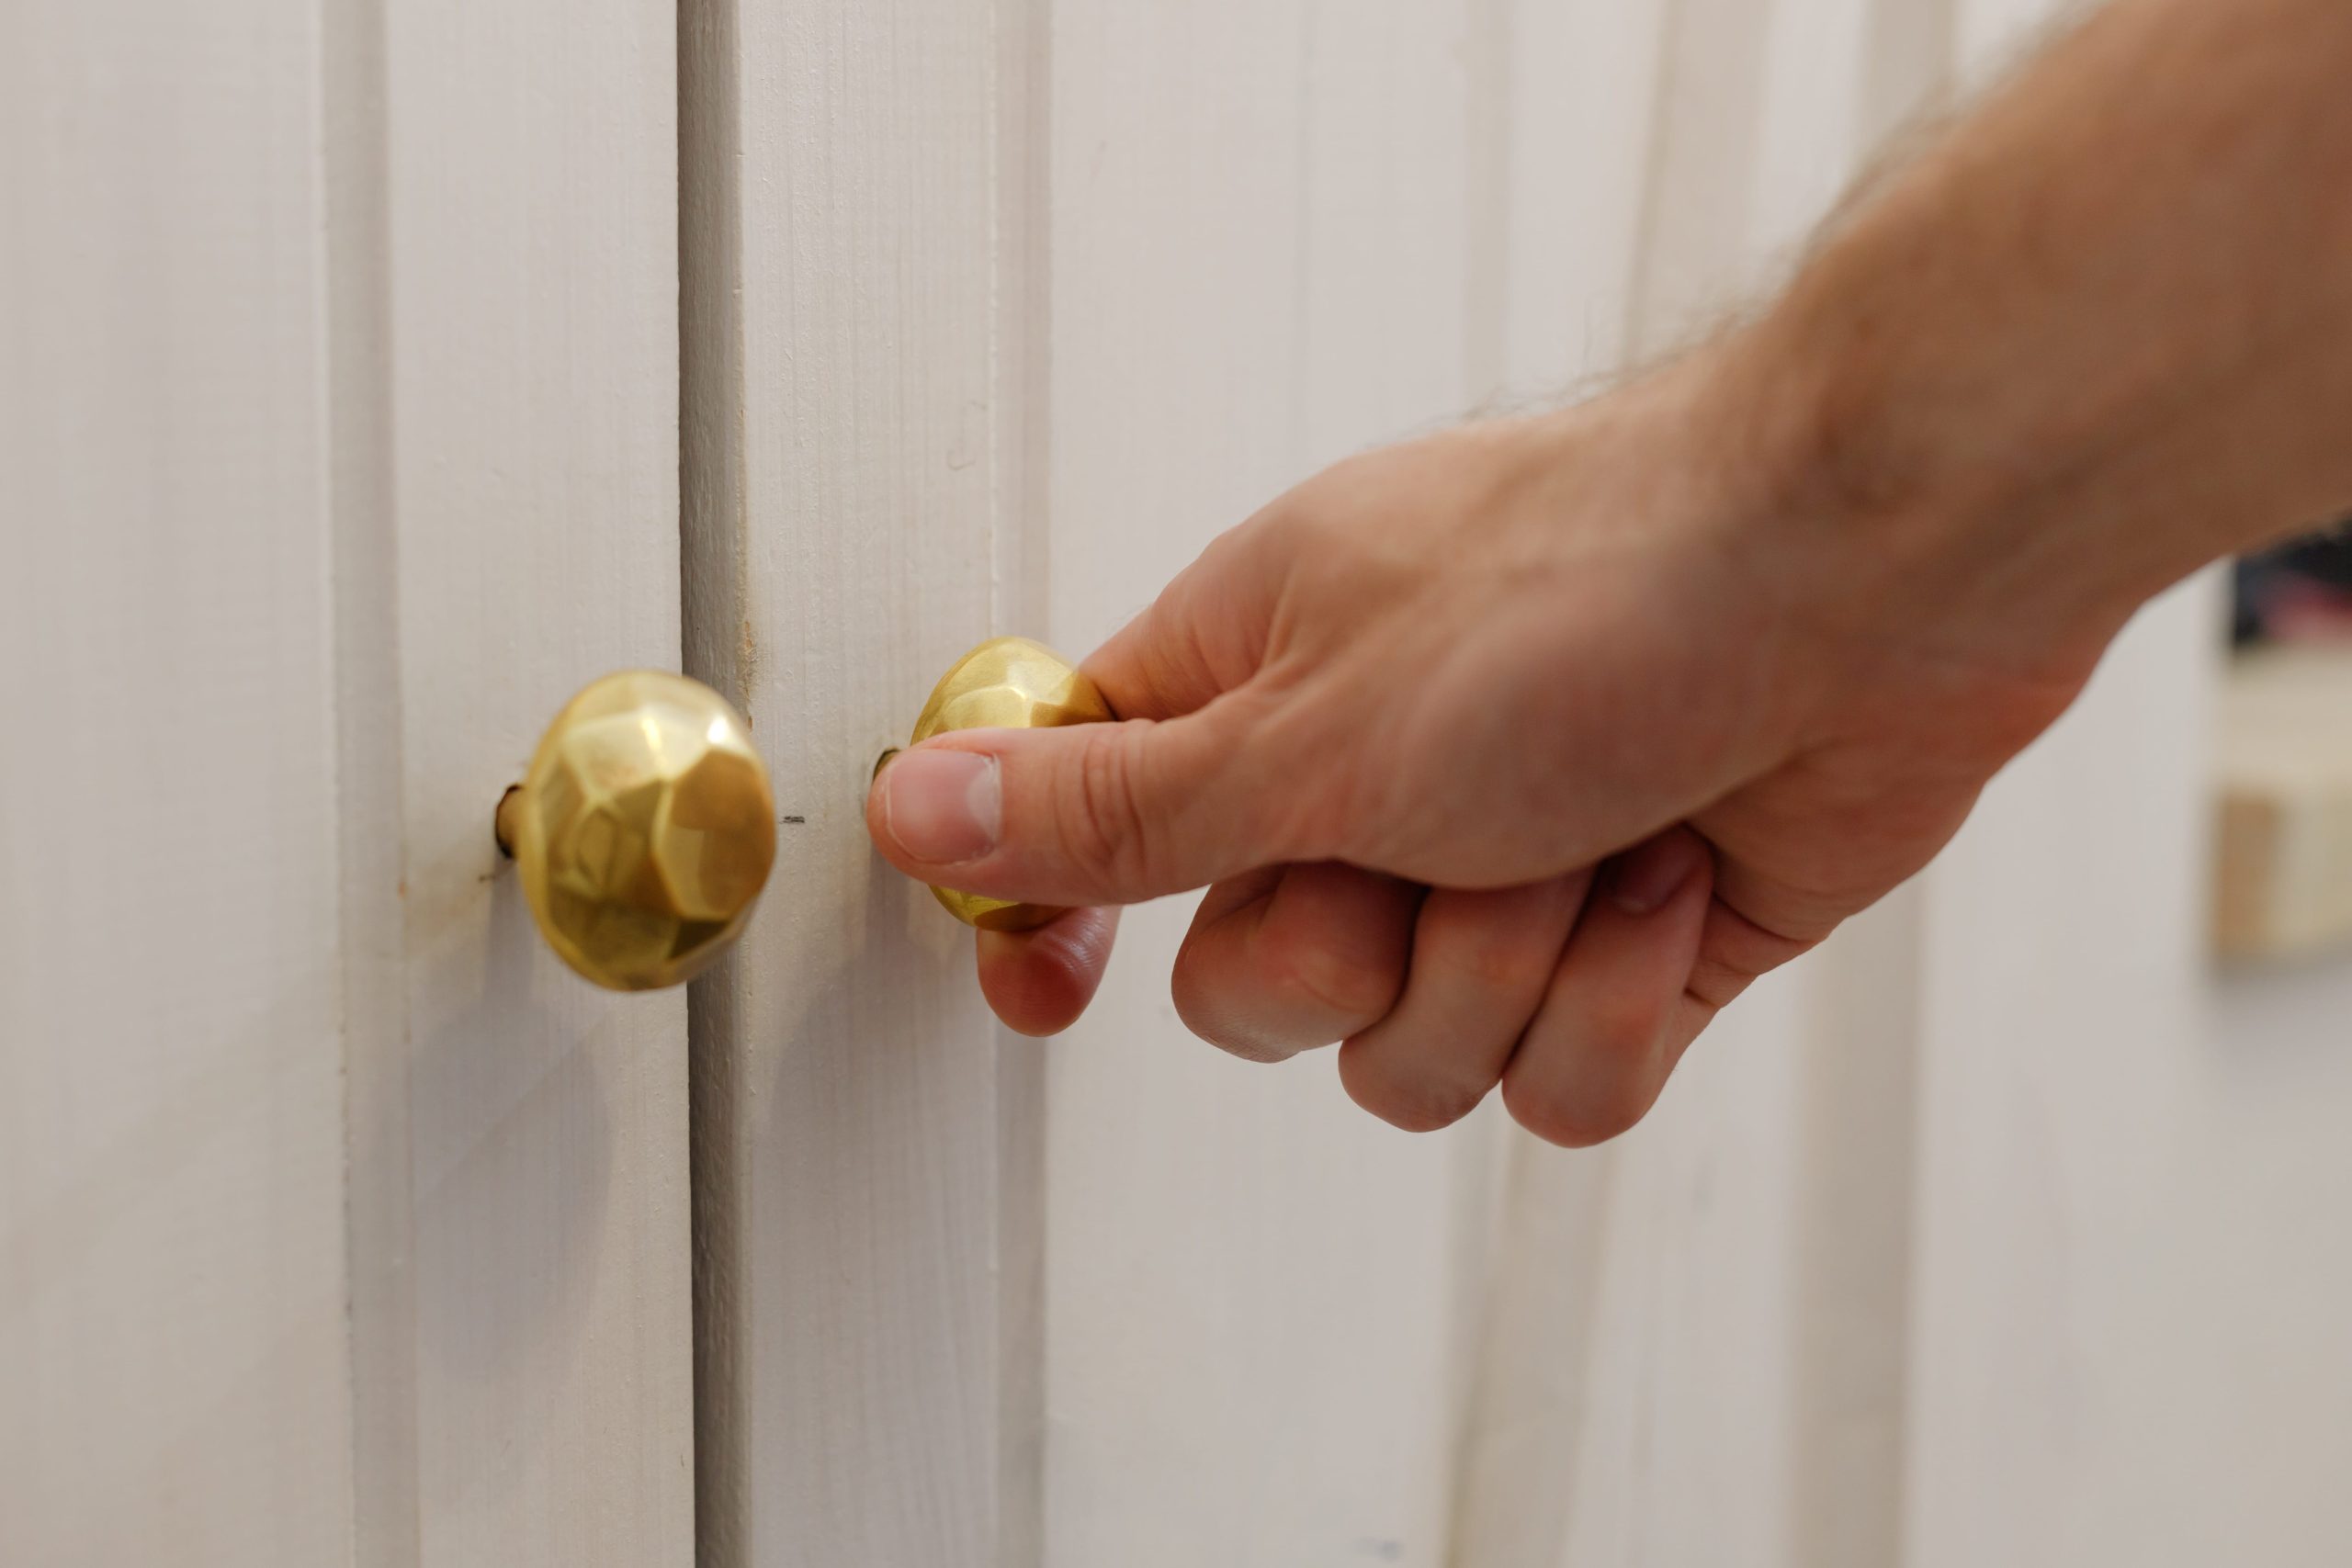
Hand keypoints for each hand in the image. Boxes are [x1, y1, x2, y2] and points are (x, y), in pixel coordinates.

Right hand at [864, 352, 2107, 1144]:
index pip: (1086, 828)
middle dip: (1345, 960)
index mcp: (1253, 689)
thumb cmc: (1598, 587)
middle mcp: (1367, 786)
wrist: (1877, 578)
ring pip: (1414, 1061)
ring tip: (1583, 838)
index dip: (1051, 919)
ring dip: (1502, 974)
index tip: (1045, 992)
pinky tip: (1673, 883)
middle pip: (1253, 994)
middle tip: (1416, 846)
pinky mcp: (1628, 952)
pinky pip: (1559, 1088)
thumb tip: (917, 808)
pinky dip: (1615, 1006)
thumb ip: (1107, 808)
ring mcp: (1502, 872)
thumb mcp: (1306, 726)